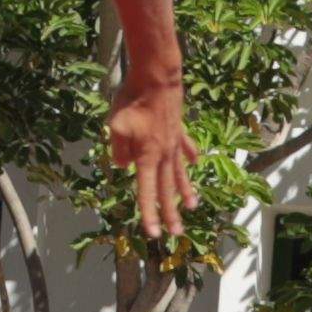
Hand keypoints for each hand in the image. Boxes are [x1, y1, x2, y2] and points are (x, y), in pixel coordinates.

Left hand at [104, 87, 196, 240]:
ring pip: (180, 173)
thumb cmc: (133, 101)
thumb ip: (119, 151)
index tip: (153, 234)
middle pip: (167, 189)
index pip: (147, 192)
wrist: (156, 77)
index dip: (149, 215)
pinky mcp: (179, 129)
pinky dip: (191, 156)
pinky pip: (186, 147)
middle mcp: (164, 155)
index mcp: (147, 157)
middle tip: (177, 233)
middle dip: (171, 213)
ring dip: (185, 191)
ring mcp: (174, 143)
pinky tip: (196, 163)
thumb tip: (125, 167)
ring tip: (193, 207)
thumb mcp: (115, 127)